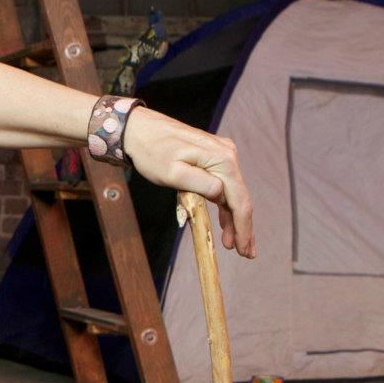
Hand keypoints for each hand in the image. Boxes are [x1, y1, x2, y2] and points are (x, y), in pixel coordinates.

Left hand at [124, 109, 254, 258]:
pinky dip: (224, 205)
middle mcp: (227, 154)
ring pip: (233, 193)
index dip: (243, 228)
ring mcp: (222, 153)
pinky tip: (225, 223)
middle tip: (245, 253)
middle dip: (243, 227)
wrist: (139, 129)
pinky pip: (224, 184)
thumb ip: (201, 185)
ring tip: (232, 243)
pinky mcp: (213, 156)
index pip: (239, 200)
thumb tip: (222, 196)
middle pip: (241, 198)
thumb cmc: (152, 152)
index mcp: (222, 159)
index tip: (244, 250)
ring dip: (234, 219)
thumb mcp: (173, 173)